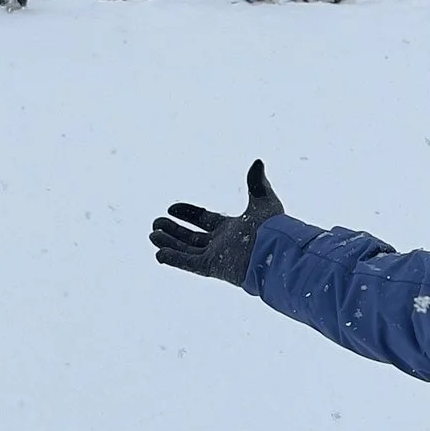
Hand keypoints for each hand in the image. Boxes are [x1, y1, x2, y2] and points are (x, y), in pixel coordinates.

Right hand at [150, 160, 284, 286]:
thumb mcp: (264, 201)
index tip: (170, 208)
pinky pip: (190, 264)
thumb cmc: (273, 228)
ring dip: (169, 244)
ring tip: (152, 235)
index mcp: (232, 229)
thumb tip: (257, 162)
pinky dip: (174, 259)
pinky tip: (158, 254)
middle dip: (173, 231)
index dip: (187, 214)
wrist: (277, 251)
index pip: (204, 220)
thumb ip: (257, 183)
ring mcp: (217, 257)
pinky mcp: (214, 268)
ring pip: (187, 251)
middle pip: (191, 238)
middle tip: (156, 224)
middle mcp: (222, 244)